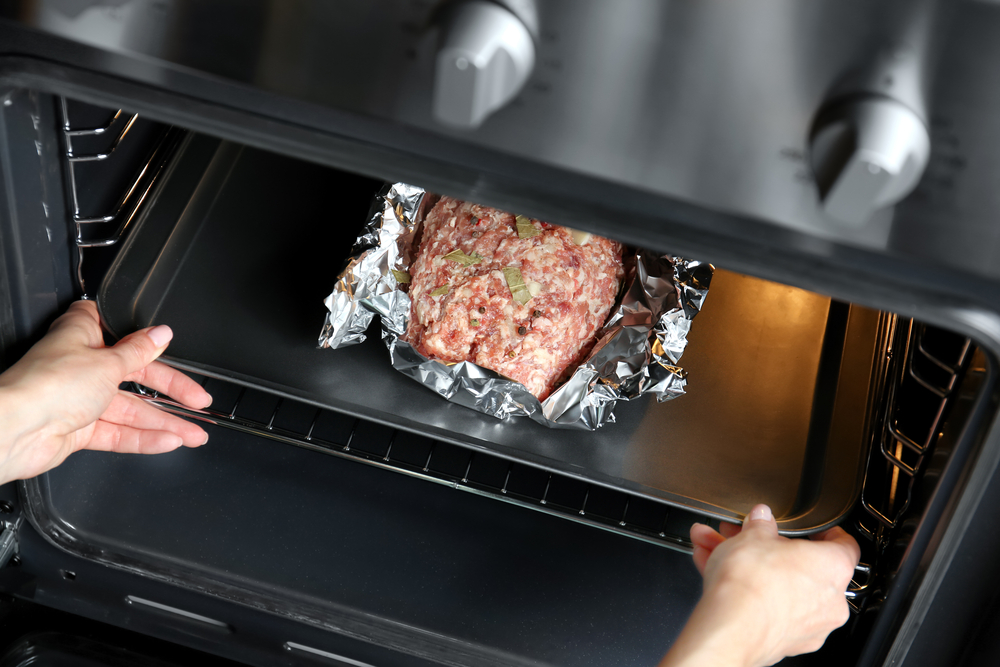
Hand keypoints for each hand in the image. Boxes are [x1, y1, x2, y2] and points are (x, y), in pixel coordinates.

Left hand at [0, 300, 211, 483]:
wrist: (15, 430)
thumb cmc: (47, 384)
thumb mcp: (108, 361)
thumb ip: (140, 351)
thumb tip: (161, 334)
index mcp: (83, 335)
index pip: (126, 335)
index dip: (152, 344)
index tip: (179, 355)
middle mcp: (82, 365)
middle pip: (137, 377)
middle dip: (172, 393)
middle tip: (200, 403)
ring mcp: (81, 399)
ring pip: (132, 410)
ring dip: (165, 422)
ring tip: (195, 433)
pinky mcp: (80, 429)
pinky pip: (120, 433)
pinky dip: (145, 438)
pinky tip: (168, 441)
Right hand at [660, 504, 860, 666]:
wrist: (732, 627)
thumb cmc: (753, 583)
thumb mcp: (753, 535)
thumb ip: (760, 524)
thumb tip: (761, 519)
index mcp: (834, 566)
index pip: (845, 545)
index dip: (827, 533)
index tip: (813, 530)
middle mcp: (830, 600)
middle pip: (802, 566)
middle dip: (767, 548)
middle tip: (746, 538)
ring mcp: (809, 625)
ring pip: (779, 587)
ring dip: (749, 568)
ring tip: (718, 553)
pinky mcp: (786, 641)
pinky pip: (768, 609)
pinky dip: (746, 593)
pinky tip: (716, 576)